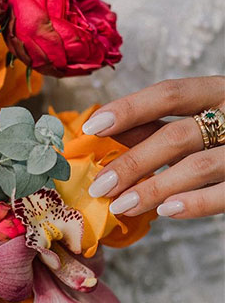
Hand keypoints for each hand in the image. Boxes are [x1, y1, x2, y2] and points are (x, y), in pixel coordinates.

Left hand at [81, 76, 224, 218]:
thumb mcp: (200, 120)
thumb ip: (158, 125)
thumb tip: (107, 131)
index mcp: (220, 91)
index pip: (169, 94)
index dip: (128, 109)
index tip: (91, 127)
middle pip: (177, 135)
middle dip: (132, 162)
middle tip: (98, 186)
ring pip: (199, 166)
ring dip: (154, 188)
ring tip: (121, 206)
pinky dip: (195, 203)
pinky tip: (166, 211)